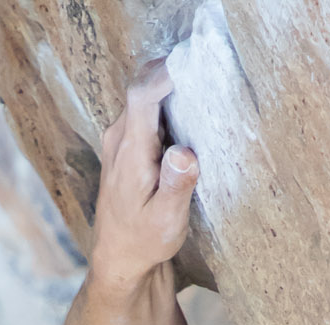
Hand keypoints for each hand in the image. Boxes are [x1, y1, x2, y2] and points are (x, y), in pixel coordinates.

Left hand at [90, 60, 197, 288]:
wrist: (119, 258)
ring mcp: (120, 138)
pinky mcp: (127, 144)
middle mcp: (119, 137)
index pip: (143, 94)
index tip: (196, 62)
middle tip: (210, 70)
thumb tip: (186, 154)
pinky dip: (168, 105)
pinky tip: (191, 116)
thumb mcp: (166, 220)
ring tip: (206, 90)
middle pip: (144, 86)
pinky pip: (146, 111)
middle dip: (175, 72)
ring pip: (146, 96)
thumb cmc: (144, 241)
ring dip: (173, 88)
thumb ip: (177, 184)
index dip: (168, 73)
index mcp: (130, 151)